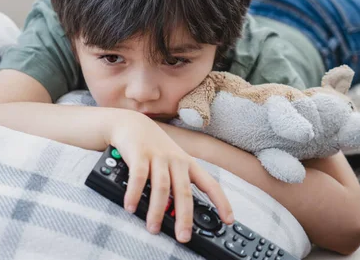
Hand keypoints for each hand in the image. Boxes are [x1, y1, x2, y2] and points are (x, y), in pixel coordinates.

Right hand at [105, 111, 233, 242]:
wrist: (132, 123)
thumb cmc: (154, 148)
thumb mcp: (171, 163)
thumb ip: (176, 185)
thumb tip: (179, 215)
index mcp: (188, 164)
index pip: (210, 184)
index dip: (221, 202)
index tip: (228, 220)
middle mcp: (176, 160)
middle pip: (184, 191)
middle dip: (184, 216)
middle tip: (183, 236)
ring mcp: (158, 156)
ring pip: (162, 186)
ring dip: (157, 210)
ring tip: (153, 228)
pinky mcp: (139, 153)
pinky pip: (138, 176)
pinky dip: (134, 193)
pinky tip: (131, 207)